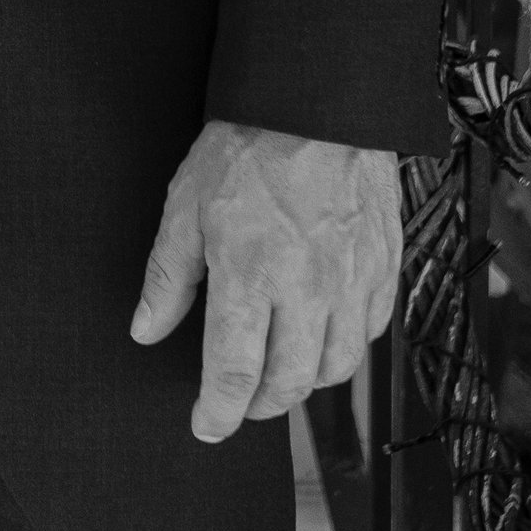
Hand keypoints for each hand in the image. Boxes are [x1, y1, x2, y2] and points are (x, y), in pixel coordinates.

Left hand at [131, 119, 400, 441]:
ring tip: (279, 372)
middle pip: (289, 383)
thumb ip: (168, 277)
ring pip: (336, 369)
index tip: (205, 426)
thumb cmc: (247, 148)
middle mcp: (308, 291)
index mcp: (251, 276)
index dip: (218, 412)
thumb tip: (147, 330)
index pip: (235, 373)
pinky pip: (368, 334)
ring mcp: (353, 282)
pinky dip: (343, 349)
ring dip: (304, 383)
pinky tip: (322, 337)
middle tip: (239, 402)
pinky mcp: (384, 269)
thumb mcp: (185, 206)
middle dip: (259, 405)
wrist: (317, 104)